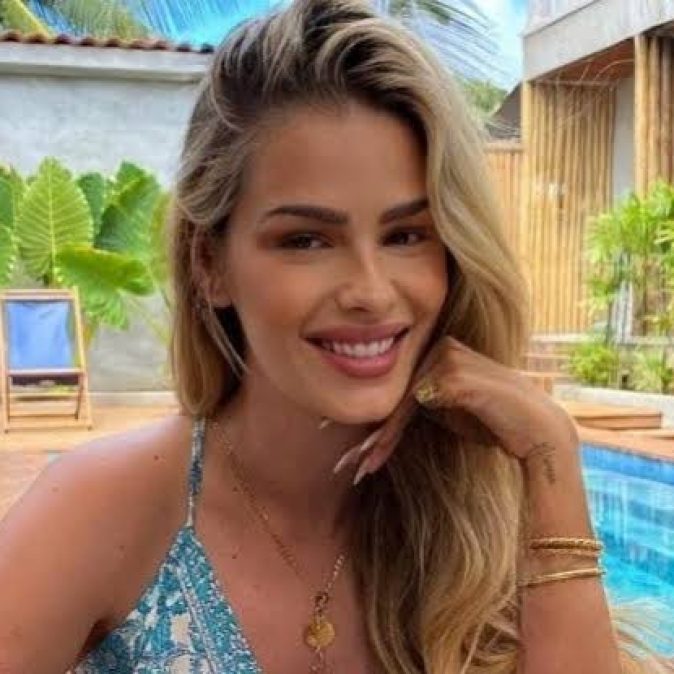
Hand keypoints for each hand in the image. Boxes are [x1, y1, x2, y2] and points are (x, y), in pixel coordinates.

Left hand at [333, 336, 579, 484]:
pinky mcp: (452, 372)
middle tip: (348, 463)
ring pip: (402, 401)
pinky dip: (394, 430)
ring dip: (381, 437)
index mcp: (442, 351)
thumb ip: (424, 403)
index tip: (358, 446)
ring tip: (360, 465)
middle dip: (376, 432)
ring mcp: (448, 355)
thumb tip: (385, 418)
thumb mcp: (450, 411)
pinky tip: (378, 451)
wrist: (537, 431)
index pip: (405, 387)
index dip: (383, 420)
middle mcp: (443, 346)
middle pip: (399, 394)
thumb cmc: (493, 421)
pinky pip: (414, 405)